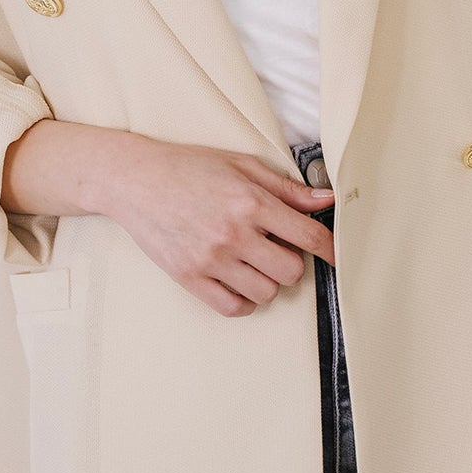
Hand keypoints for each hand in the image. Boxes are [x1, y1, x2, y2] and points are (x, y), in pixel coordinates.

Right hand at [94, 134, 336, 317]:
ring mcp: (211, 259)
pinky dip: (244, 299)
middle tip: (275, 247)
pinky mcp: (190, 277)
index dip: (330, 249)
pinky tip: (238, 280)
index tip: (337, 256)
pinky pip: (234, 307)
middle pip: (291, 271)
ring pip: (266, 292)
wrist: (135, 179)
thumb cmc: (189, 167)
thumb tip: (327, 200)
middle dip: (291, 261)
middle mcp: (234, 233)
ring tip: (252, 261)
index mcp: (250, 201)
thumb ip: (287, 189)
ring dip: (267, 280)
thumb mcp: (242, 165)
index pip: (308, 235)